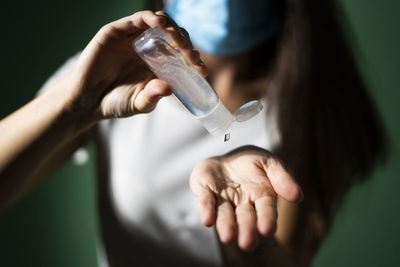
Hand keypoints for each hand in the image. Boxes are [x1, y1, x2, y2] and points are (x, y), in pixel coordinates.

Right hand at [68, 10, 205, 119]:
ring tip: (180, 44)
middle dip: (187, 45)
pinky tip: (161, 26)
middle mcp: (148, 48)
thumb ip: (153, 97)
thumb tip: (168, 88)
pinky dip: (152, 19)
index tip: (201, 70)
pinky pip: (139, 18)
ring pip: (160, 23)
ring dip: (174, 30)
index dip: (193, 59)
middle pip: (174, 37)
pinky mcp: (118, 31)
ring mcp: (134, 38)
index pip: (181, 55)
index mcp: (158, 64)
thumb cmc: (115, 102)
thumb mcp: (139, 103)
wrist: (87, 100)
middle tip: (191, 58)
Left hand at [190, 146, 302, 250]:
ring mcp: (222, 200)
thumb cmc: (251, 162)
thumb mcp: (269, 163)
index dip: (267, 220)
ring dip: (226, 226)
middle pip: (245, 218)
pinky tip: (207, 220)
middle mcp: (242, 204)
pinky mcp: (204, 192)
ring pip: (225, 215)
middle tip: (247, 243)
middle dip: (246, 230)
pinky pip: (205, 201)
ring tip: (227, 237)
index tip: (267, 230)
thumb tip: (297, 196)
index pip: (266, 211)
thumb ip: (282, 177)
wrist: (226, 154)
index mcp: (261, 197)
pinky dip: (206, 210)